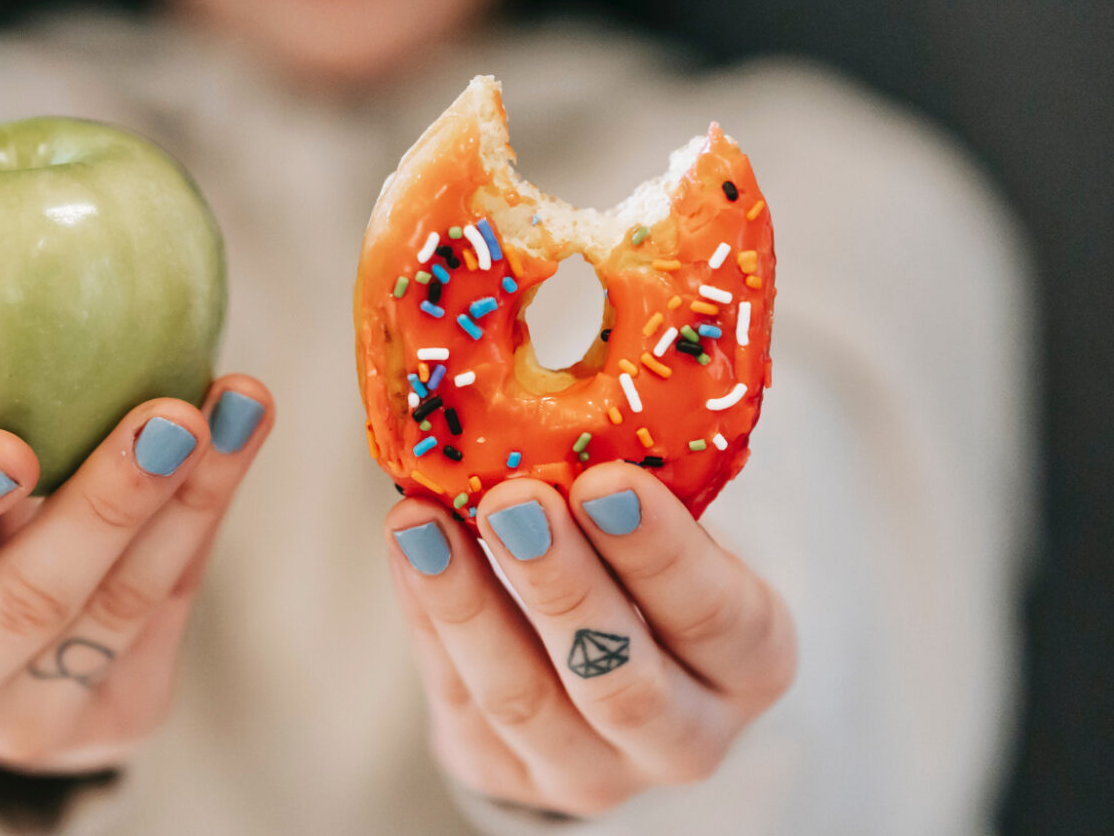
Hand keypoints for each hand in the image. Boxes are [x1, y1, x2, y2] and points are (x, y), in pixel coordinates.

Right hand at [0, 376, 272, 772]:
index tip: (8, 442)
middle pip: (26, 601)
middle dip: (106, 505)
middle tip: (169, 415)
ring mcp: (25, 727)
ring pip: (120, 609)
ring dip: (189, 500)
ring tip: (238, 405)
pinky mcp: (115, 723)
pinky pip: (169, 611)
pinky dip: (205, 518)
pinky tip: (237, 441)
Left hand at [385, 462, 796, 815]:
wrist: (607, 668)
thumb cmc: (646, 567)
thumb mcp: (673, 529)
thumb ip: (639, 486)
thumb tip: (563, 384)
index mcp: (750, 663)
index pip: (718, 617)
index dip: (662, 553)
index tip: (606, 481)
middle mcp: (685, 737)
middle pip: (622, 681)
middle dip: (561, 585)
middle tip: (513, 500)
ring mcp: (591, 772)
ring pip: (524, 700)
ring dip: (468, 604)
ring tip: (424, 520)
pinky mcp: (504, 775)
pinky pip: (458, 697)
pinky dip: (427, 615)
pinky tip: (409, 546)